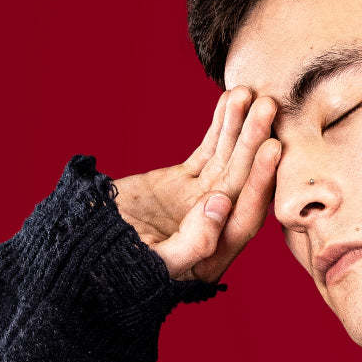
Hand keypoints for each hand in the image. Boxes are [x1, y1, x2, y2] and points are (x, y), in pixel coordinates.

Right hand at [110, 87, 282, 285]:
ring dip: (240, 127)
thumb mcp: (158, 264)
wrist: (89, 252)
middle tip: (268, 107)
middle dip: (254, 142)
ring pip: (226, 161)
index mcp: (215, 253)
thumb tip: (222, 205)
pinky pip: (207, 152)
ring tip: (250, 93)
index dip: (259, 181)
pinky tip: (232, 102)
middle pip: (241, 181)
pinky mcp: (183, 184)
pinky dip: (219, 128)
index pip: (246, 214)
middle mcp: (216, 227)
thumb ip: (194, 242)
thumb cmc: (119, 268)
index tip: (272, 147)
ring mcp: (200, 202)